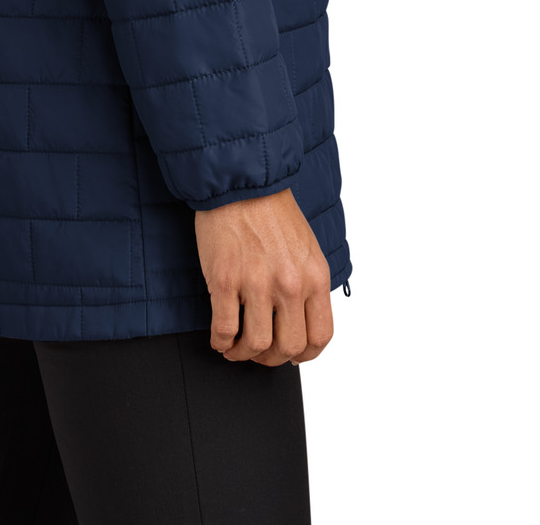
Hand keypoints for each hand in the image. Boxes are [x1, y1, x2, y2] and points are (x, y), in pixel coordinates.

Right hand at [193, 187, 333, 363]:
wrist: (241, 181)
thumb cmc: (271, 210)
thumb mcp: (305, 248)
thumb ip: (306, 284)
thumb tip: (299, 320)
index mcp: (314, 276)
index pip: (320, 336)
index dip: (304, 354)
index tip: (291, 354)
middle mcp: (290, 284)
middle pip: (288, 347)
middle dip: (272, 359)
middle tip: (259, 353)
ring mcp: (258, 283)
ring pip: (256, 344)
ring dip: (243, 354)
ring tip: (235, 347)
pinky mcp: (226, 279)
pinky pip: (224, 329)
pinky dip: (221, 342)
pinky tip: (219, 338)